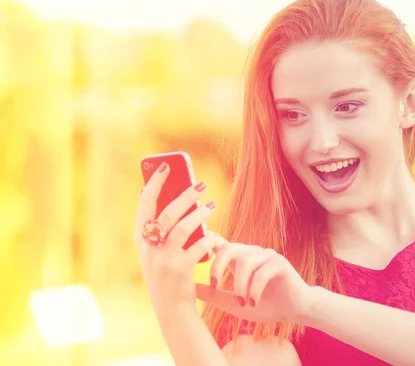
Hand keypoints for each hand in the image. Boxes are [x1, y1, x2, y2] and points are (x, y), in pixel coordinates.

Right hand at [134, 162, 217, 310]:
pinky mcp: (179, 269)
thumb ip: (164, 228)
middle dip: (186, 195)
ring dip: (200, 214)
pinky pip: (198, 246)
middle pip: (167, 212)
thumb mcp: (158, 250)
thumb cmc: (167, 272)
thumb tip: (183, 196)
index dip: (155, 183)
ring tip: (211, 206)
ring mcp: (162, 259)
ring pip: (184, 227)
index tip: (166, 167)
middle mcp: (148, 247)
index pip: (145, 203)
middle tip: (201, 184)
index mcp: (140, 238)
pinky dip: (209, 238)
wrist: (171, 307)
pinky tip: (215, 236)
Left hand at [193, 239, 314, 324]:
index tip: (194, 253)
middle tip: (215, 287)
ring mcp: (267, 255)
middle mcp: (253, 253)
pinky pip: (261, 272)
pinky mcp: (280, 263)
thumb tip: (189, 288)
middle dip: (217, 267)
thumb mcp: (235, 304)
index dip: (207, 244)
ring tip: (244, 302)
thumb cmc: (265, 305)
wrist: (295, 311)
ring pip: (245, 262)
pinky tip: (254, 301)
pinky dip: (255, 289)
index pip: (221, 244)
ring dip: (240, 286)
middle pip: (228, 248)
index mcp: (240, 259)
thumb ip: (214, 294)